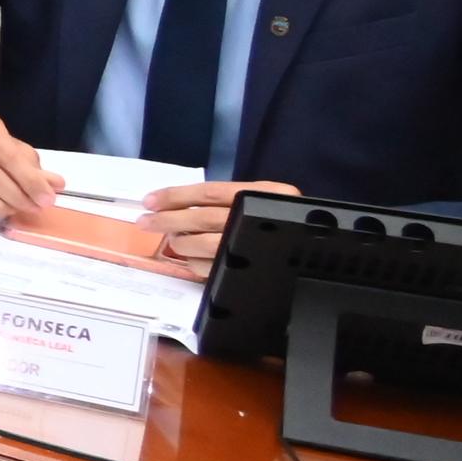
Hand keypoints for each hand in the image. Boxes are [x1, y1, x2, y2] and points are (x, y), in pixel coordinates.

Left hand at [133, 179, 293, 264]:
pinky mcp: (250, 268)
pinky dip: (194, 262)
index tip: (150, 201)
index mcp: (264, 194)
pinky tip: (188, 258)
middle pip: (202, 218)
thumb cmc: (278, 217)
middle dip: (167, 220)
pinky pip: (210, 267)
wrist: (316, 248)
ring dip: (180, 242)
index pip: (209, 193)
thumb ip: (223, 199)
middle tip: (146, 222)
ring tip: (172, 239)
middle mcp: (260, 217)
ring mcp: (255, 245)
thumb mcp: (258, 198)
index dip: (176, 196)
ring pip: (203, 245)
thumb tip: (174, 205)